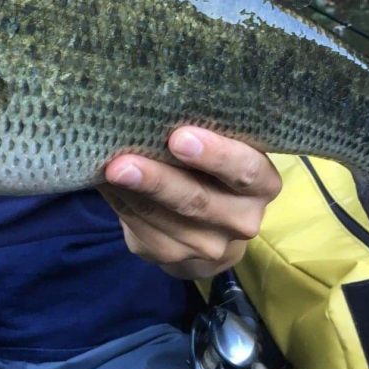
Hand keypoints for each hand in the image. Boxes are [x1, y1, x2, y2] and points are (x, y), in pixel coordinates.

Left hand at [99, 126, 281, 279]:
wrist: (209, 224)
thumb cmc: (211, 166)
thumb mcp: (221, 147)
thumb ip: (203, 133)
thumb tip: (154, 110)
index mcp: (262, 184)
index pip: (246, 170)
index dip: (215, 155)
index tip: (179, 137)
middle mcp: (242, 219)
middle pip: (198, 200)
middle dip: (158, 180)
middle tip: (124, 163)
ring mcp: (210, 246)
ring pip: (164, 218)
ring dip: (131, 193)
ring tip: (107, 170)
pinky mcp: (175, 258)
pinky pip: (143, 230)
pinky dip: (121, 204)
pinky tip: (106, 185)